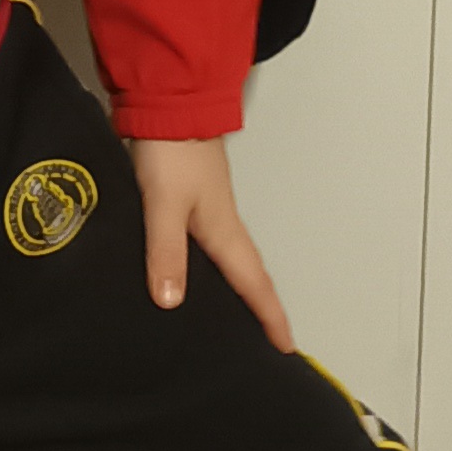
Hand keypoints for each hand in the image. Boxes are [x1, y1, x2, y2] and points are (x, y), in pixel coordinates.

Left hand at [132, 136, 295, 355]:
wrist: (167, 103)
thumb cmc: (171, 153)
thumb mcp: (164, 205)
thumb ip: (166, 252)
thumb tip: (172, 304)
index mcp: (224, 230)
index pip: (254, 283)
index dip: (270, 317)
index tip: (287, 348)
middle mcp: (222, 223)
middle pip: (248, 275)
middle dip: (260, 308)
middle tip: (266, 343)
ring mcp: (208, 209)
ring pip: (229, 261)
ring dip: (238, 289)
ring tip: (232, 321)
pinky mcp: (190, 198)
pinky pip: (209, 245)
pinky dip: (211, 268)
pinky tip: (193, 276)